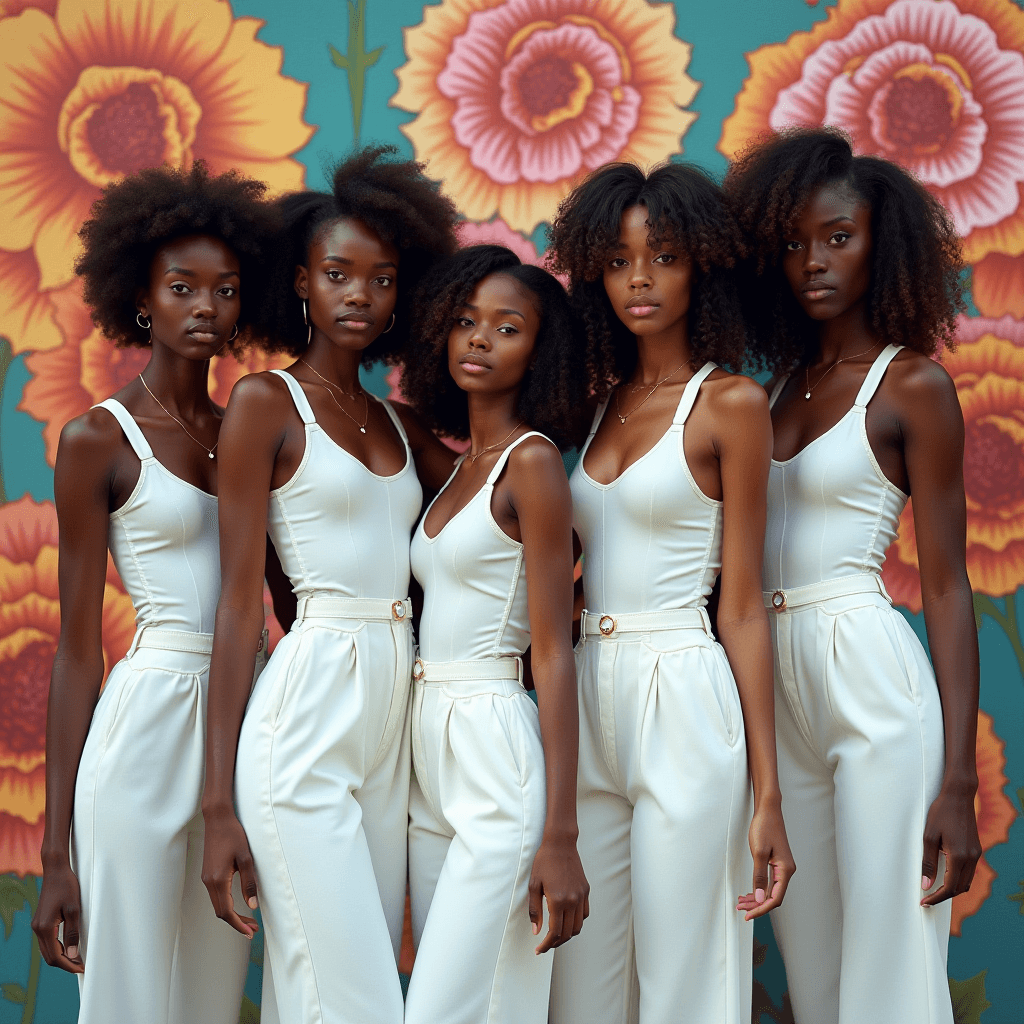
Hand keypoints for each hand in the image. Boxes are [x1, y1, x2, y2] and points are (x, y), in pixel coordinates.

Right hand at [32, 859, 83, 973]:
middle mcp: (37, 929)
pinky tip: (68, 947)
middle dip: (65, 964)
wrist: (56, 871)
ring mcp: (37, 926)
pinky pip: (47, 941)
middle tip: (81, 966)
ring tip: (77, 959)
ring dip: (61, 957)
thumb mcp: (74, 910)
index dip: (69, 965)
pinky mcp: (40, 922)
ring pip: (47, 950)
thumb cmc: (66, 887)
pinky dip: (57, 948)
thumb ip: (73, 933)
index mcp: (44, 928)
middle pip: (49, 956)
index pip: (55, 956)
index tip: (81, 968)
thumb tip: (73, 955)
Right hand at [201, 806, 259, 936]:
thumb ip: (249, 883)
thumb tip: (253, 906)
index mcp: (218, 880)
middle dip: (236, 923)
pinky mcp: (207, 873)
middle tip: (253, 928)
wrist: (217, 819)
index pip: (226, 912)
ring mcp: (206, 878)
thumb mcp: (246, 858)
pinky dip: (226, 904)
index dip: (238, 924)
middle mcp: (208, 882)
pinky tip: (237, 903)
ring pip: (217, 904)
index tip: (250, 932)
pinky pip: (215, 896)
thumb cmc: (233, 835)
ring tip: (249, 919)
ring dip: (231, 914)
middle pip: (220, 912)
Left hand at [528, 835, 589, 953]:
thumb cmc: (544, 862)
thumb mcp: (533, 885)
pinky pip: (584, 914)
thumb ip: (535, 910)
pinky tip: (567, 921)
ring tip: (555, 936)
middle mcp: (573, 901)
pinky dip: (576, 923)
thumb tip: (536, 931)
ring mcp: (581, 896)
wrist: (560, 844)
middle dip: (555, 943)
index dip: (546, 945)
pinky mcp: (586, 891)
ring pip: (578, 926)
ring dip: (567, 935)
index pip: (555, 932)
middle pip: (567, 933)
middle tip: (545, 945)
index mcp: (558, 901)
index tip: (539, 949)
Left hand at [736, 801, 794, 919]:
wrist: (768, 810)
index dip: (761, 909)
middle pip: (773, 896)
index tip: (748, 915)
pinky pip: (769, 882)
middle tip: (740, 909)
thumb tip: (760, 899)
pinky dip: (758, 888)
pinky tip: (749, 891)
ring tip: (741, 902)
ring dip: (757, 898)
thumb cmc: (764, 827)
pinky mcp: (776, 863)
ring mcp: (782, 867)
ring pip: (770, 890)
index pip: (775, 898)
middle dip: (757, 905)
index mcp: (785, 870)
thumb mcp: (758, 852)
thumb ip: (759, 877)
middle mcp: (786, 871)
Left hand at [920, 783, 980, 905]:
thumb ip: (928, 862)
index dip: (937, 897)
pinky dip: (958, 878)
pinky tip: (945, 876)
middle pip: (960, 888)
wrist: (959, 796)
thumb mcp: (929, 836)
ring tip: (934, 889)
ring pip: (966, 881)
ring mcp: (976, 854)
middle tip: (927, 899)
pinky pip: (969, 871)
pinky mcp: (976, 849)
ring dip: (952, 888)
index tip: (925, 902)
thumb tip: (926, 884)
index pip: (950, 887)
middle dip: (944, 896)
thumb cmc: (941, 813)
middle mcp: (972, 858)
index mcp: (960, 856)